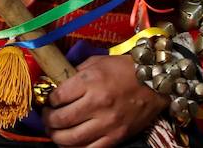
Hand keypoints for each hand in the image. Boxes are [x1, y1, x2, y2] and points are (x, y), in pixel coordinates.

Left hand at [41, 54, 167, 147]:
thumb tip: (57, 85)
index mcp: (91, 81)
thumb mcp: (98, 62)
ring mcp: (107, 123)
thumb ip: (76, 73)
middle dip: (48, 120)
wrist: (155, 82)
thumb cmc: (125, 69)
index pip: (58, 97)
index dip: (49, 100)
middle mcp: (97, 103)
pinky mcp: (116, 137)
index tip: (49, 100)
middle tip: (47, 117)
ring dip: (57, 137)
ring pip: (70, 139)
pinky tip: (71, 142)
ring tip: (56, 131)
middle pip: (60, 120)